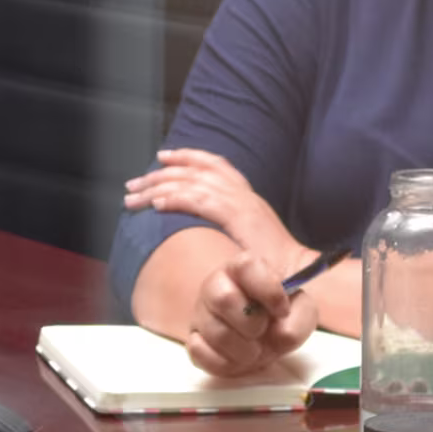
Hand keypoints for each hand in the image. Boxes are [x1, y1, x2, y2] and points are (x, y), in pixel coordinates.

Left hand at [124, 149, 303, 268]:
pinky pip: (202, 203)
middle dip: (162, 173)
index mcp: (247, 196)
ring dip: (159, 187)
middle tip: (134, 182)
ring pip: (193, 184)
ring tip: (135, 195)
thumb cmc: (272, 265)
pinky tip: (157, 205)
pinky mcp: (240, 220)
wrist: (297, 274)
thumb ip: (229, 225)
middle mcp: (244, 194)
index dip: (187, 157)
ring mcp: (243, 205)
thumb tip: (200, 225)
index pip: (215, 164)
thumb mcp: (248, 237)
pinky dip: (177, 200)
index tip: (161, 157)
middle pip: (197, 170)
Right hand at [185, 249, 318, 376]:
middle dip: (251, 323)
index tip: (282, 310)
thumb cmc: (280, 318)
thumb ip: (300, 317)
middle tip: (263, 331)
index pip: (246, 265)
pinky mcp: (193, 340)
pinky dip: (226, 363)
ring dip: (244, 350)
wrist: (264, 340)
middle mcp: (216, 286)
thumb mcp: (302, 312)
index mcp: (244, 270)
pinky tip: (237, 359)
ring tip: (255, 351)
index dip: (267, 290)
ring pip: (215, 332)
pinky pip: (200, 353)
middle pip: (223, 298)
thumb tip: (279, 332)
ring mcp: (201, 313)